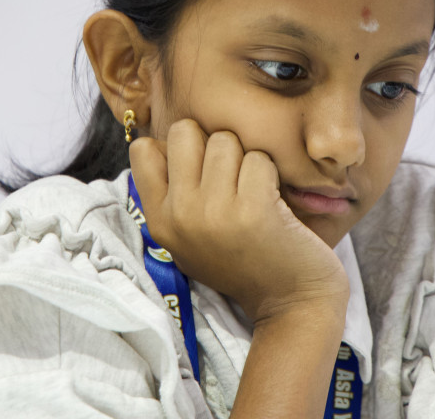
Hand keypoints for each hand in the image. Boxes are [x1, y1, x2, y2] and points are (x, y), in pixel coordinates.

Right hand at [129, 119, 348, 324]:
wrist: (291, 303)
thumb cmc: (243, 262)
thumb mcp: (189, 238)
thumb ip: (172, 196)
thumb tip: (161, 141)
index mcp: (159, 221)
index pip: (143, 149)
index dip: (175, 149)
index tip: (198, 171)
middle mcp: (180, 216)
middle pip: (185, 131)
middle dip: (212, 144)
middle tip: (231, 176)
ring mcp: (215, 212)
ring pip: (224, 140)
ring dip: (245, 159)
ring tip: (253, 192)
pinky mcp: (253, 209)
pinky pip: (258, 158)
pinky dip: (271, 174)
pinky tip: (274, 202)